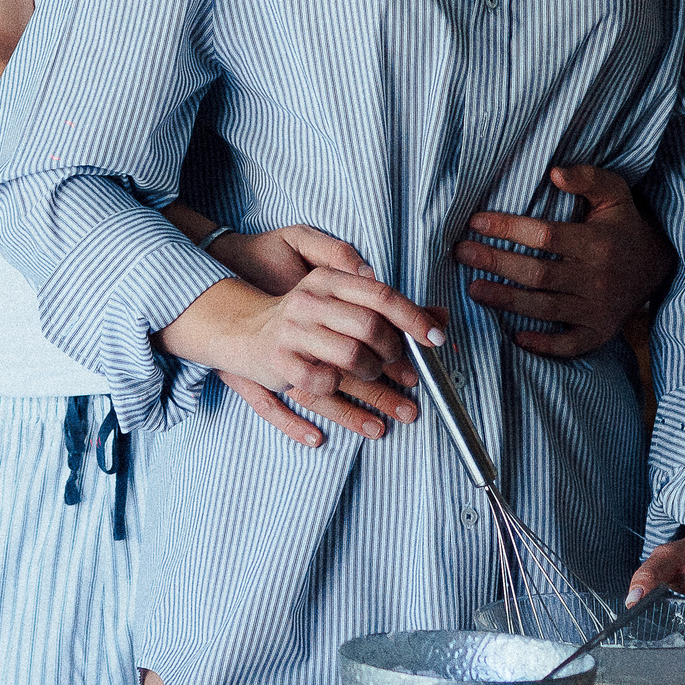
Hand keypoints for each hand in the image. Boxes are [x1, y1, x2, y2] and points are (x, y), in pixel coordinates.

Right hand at [210, 226, 425, 445]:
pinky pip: (321, 387)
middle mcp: (309, 303)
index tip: (436, 340)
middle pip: (369, 327)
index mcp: (327, 280)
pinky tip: (342, 404)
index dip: (414, 318)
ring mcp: (292, 333)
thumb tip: (441, 316)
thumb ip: (388, 306)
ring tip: (379, 389)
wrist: (243, 331)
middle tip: (403, 371)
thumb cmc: (304, 317)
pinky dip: (339, 402)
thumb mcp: (341, 298)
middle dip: (394, 354)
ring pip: (350, 359)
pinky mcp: (279, 364)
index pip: (381, 294)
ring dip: (373, 381)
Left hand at [456, 164, 677, 357]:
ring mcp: (598, 308)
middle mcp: (597, 278)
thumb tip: (553, 173)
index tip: (476, 222)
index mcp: (597, 243)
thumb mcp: (614, 192)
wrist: (659, 264)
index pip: (544, 236)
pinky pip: (570, 344)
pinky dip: (545, 344)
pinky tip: (517, 337)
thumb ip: (587, 178)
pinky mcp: (600, 331)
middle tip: (462, 254)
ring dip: (506, 301)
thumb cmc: (623, 224)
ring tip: (473, 289)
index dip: (508, 229)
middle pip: (538, 274)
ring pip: (545, 307)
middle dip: (496, 264)